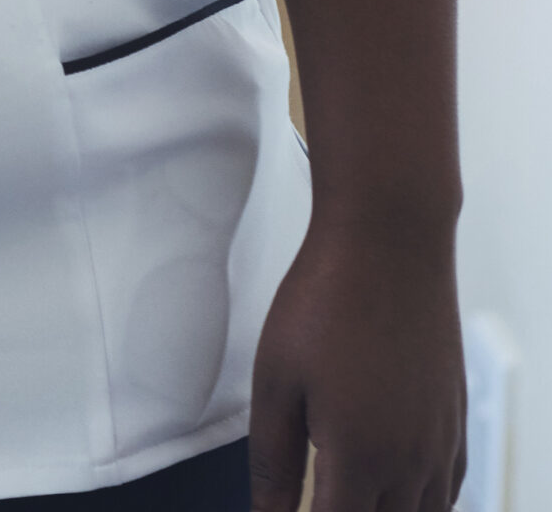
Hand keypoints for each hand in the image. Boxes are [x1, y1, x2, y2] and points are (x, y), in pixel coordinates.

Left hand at [250, 219, 463, 511]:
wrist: (390, 244)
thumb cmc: (322, 303)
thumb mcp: (276, 378)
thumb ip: (273, 459)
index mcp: (360, 458)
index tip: (286, 509)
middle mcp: (411, 464)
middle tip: (307, 495)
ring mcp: (442, 444)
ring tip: (344, 493)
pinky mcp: (456, 421)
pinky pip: (447, 492)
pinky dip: (420, 503)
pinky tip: (393, 490)